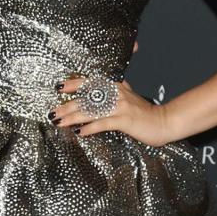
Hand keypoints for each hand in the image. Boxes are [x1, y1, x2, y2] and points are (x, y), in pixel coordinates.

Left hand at [51, 75, 172, 146]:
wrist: (164, 121)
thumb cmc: (143, 113)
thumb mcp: (127, 97)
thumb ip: (113, 93)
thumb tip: (95, 94)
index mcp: (115, 87)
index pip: (90, 82)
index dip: (73, 84)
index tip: (58, 87)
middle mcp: (116, 94)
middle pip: (86, 98)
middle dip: (67, 106)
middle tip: (52, 112)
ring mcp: (120, 106)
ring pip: (91, 111)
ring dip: (73, 117)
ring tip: (60, 122)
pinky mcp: (124, 120)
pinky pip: (103, 123)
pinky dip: (90, 128)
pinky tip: (80, 133)